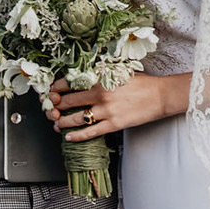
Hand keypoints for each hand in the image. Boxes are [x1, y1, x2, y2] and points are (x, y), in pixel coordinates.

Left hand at [47, 72, 189, 140]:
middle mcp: (100, 93)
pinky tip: (69, 137)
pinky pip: (91, 132)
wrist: (160, 95)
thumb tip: (81, 75)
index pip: (69, 82)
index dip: (55, 89)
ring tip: (56, 124)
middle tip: (49, 110)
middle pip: (68, 101)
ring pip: (76, 118)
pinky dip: (77, 136)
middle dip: (54, 107)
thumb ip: (99, 73)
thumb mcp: (118, 71)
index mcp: (100, 78)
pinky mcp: (114, 124)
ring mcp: (106, 110)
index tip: (49, 92)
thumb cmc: (141, 83)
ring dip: (62, 123)